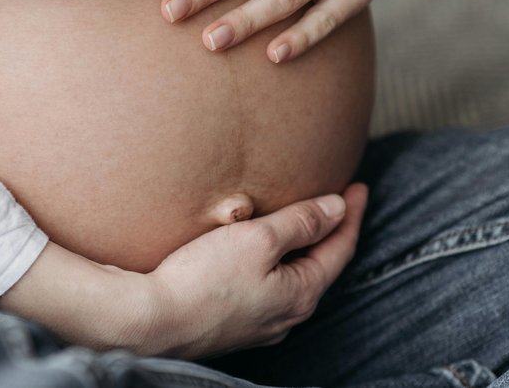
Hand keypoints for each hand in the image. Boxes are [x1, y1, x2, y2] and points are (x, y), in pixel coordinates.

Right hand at [0, 183, 367, 358]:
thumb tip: (337, 208)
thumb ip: (300, 222)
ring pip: (291, 277)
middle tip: (337, 201)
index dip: (352, 215)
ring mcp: (258, 322)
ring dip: (299, 247)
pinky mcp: (230, 321)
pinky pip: (264, 286)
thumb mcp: (258, 239)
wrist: (150, 321)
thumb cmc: (203, 279)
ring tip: (300, 222)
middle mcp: (285, 314)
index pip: (340, 248)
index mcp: (300, 294)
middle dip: (329, 232)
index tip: (359, 186)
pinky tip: (256, 252)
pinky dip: (272, 262)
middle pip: (319, 265)